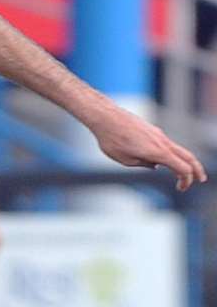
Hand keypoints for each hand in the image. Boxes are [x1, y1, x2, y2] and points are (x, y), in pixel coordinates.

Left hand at [87, 106, 206, 190]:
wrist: (106, 117)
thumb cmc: (112, 139)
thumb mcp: (125, 160)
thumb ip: (143, 164)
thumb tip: (155, 166)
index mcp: (158, 152)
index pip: (183, 168)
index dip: (186, 180)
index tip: (180, 188)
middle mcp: (162, 142)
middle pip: (188, 157)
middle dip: (196, 170)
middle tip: (200, 180)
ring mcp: (158, 135)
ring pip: (178, 149)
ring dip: (182, 162)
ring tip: (179, 173)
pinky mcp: (152, 130)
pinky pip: (166, 144)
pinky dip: (170, 154)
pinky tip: (159, 160)